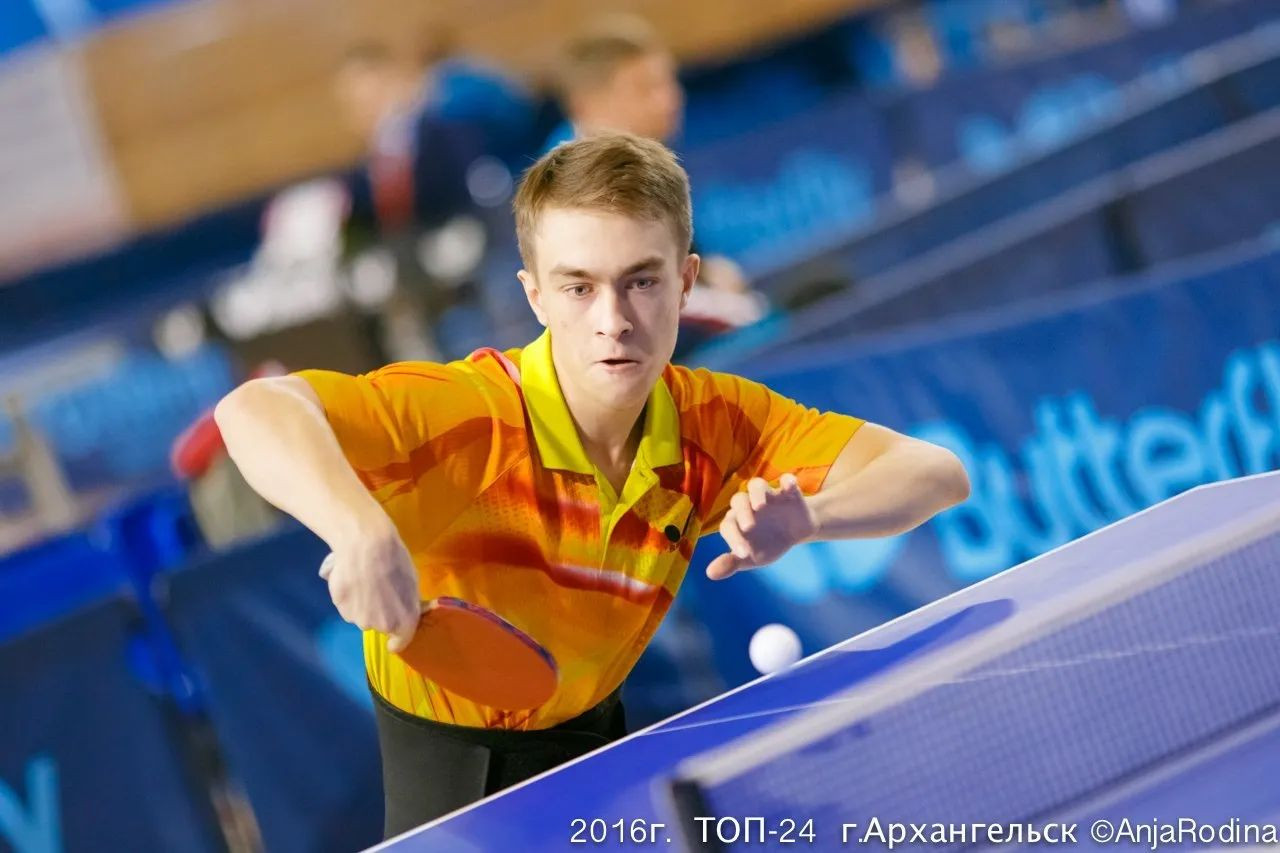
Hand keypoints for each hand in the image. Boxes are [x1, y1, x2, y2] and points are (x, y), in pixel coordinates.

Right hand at [319, 522, 420, 651]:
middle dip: (379, 612)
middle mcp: (380, 625)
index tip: (392, 640)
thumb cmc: (396, 560)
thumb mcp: (411, 582)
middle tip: (379, 591)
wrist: (367, 544)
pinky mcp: (339, 606)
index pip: (400, 643)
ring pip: (360, 614)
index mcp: (403, 621)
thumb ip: (406, 602)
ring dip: (362, 604)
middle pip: (378, 624)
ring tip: (364, 580)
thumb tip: (400, 609)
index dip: (396, 641)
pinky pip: (345, 604)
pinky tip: (350, 577)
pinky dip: (347, 595)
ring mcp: (357, 617)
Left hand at [707, 473, 816, 580]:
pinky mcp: (789, 492)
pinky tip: (790, 486)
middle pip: (739, 499)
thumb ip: (731, 563)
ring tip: (760, 506)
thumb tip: (710, 574)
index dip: (733, 538)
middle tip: (748, 527)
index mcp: (737, 520)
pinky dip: (787, 481)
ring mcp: (769, 496)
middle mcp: (749, 505)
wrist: (795, 532)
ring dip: (757, 493)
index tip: (743, 554)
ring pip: (757, 485)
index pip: (728, 525)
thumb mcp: (751, 558)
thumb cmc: (767, 543)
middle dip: (742, 512)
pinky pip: (786, 481)